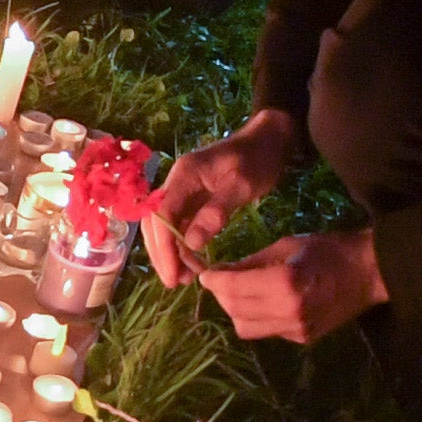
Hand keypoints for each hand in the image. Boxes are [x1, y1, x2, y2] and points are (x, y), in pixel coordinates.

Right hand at [144, 108, 297, 284]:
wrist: (268, 138)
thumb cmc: (257, 159)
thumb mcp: (242, 185)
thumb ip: (216, 212)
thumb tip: (191, 243)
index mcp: (183, 175)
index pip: (160, 216)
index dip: (164, 248)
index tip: (174, 275)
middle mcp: (175, 182)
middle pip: (154, 222)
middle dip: (161, 254)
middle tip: (176, 282)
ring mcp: (182, 190)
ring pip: (162, 225)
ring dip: (168, 251)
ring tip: (184, 277)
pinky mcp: (191, 198)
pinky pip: (177, 223)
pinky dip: (180, 244)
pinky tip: (191, 261)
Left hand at [195, 226, 388, 344]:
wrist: (370, 274)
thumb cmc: (329, 250)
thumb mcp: (286, 245)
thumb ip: (250, 261)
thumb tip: (219, 271)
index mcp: (286, 283)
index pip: (233, 288)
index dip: (213, 281)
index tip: (206, 273)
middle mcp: (289, 312)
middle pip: (235, 310)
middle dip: (221, 295)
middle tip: (220, 280)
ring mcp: (297, 329)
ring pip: (245, 327)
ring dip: (235, 310)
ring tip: (240, 291)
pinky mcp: (303, 339)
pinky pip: (266, 331)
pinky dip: (256, 317)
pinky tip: (262, 301)